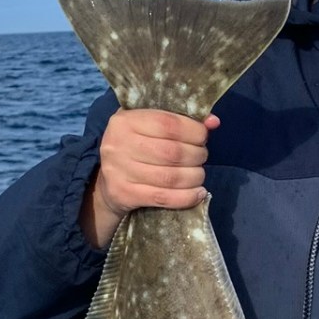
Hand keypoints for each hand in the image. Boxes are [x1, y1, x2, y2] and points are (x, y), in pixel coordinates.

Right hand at [79, 108, 219, 247]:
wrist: (105, 183)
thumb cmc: (135, 148)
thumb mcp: (149, 127)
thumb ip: (180, 120)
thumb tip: (213, 122)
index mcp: (125, 121)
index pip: (168, 123)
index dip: (193, 131)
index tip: (203, 136)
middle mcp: (118, 144)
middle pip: (172, 152)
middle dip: (196, 155)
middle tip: (201, 157)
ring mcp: (119, 171)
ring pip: (170, 177)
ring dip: (194, 177)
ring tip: (199, 175)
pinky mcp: (123, 194)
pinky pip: (163, 198)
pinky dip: (186, 197)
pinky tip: (198, 193)